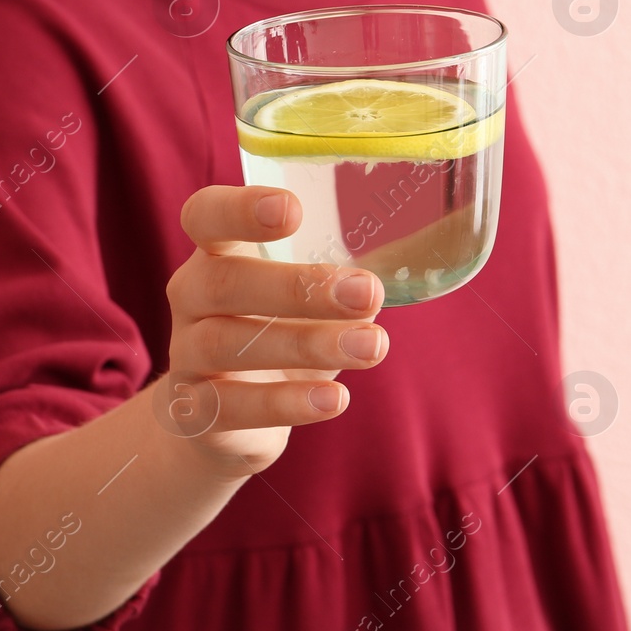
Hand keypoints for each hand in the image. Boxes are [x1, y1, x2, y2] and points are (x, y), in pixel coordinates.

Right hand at [155, 184, 388, 478]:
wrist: (225, 421)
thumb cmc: (278, 333)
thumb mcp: (309, 298)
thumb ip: (351, 272)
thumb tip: (443, 236)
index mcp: (217, 253)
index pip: (206, 216)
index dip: (240, 209)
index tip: (293, 209)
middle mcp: (192, 299)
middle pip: (223, 282)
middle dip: (297, 286)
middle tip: (367, 292)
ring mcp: (187, 357)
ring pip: (228, 344)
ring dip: (306, 343)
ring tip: (373, 346)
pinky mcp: (196, 414)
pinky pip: (232, 406)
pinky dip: (288, 403)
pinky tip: (335, 398)